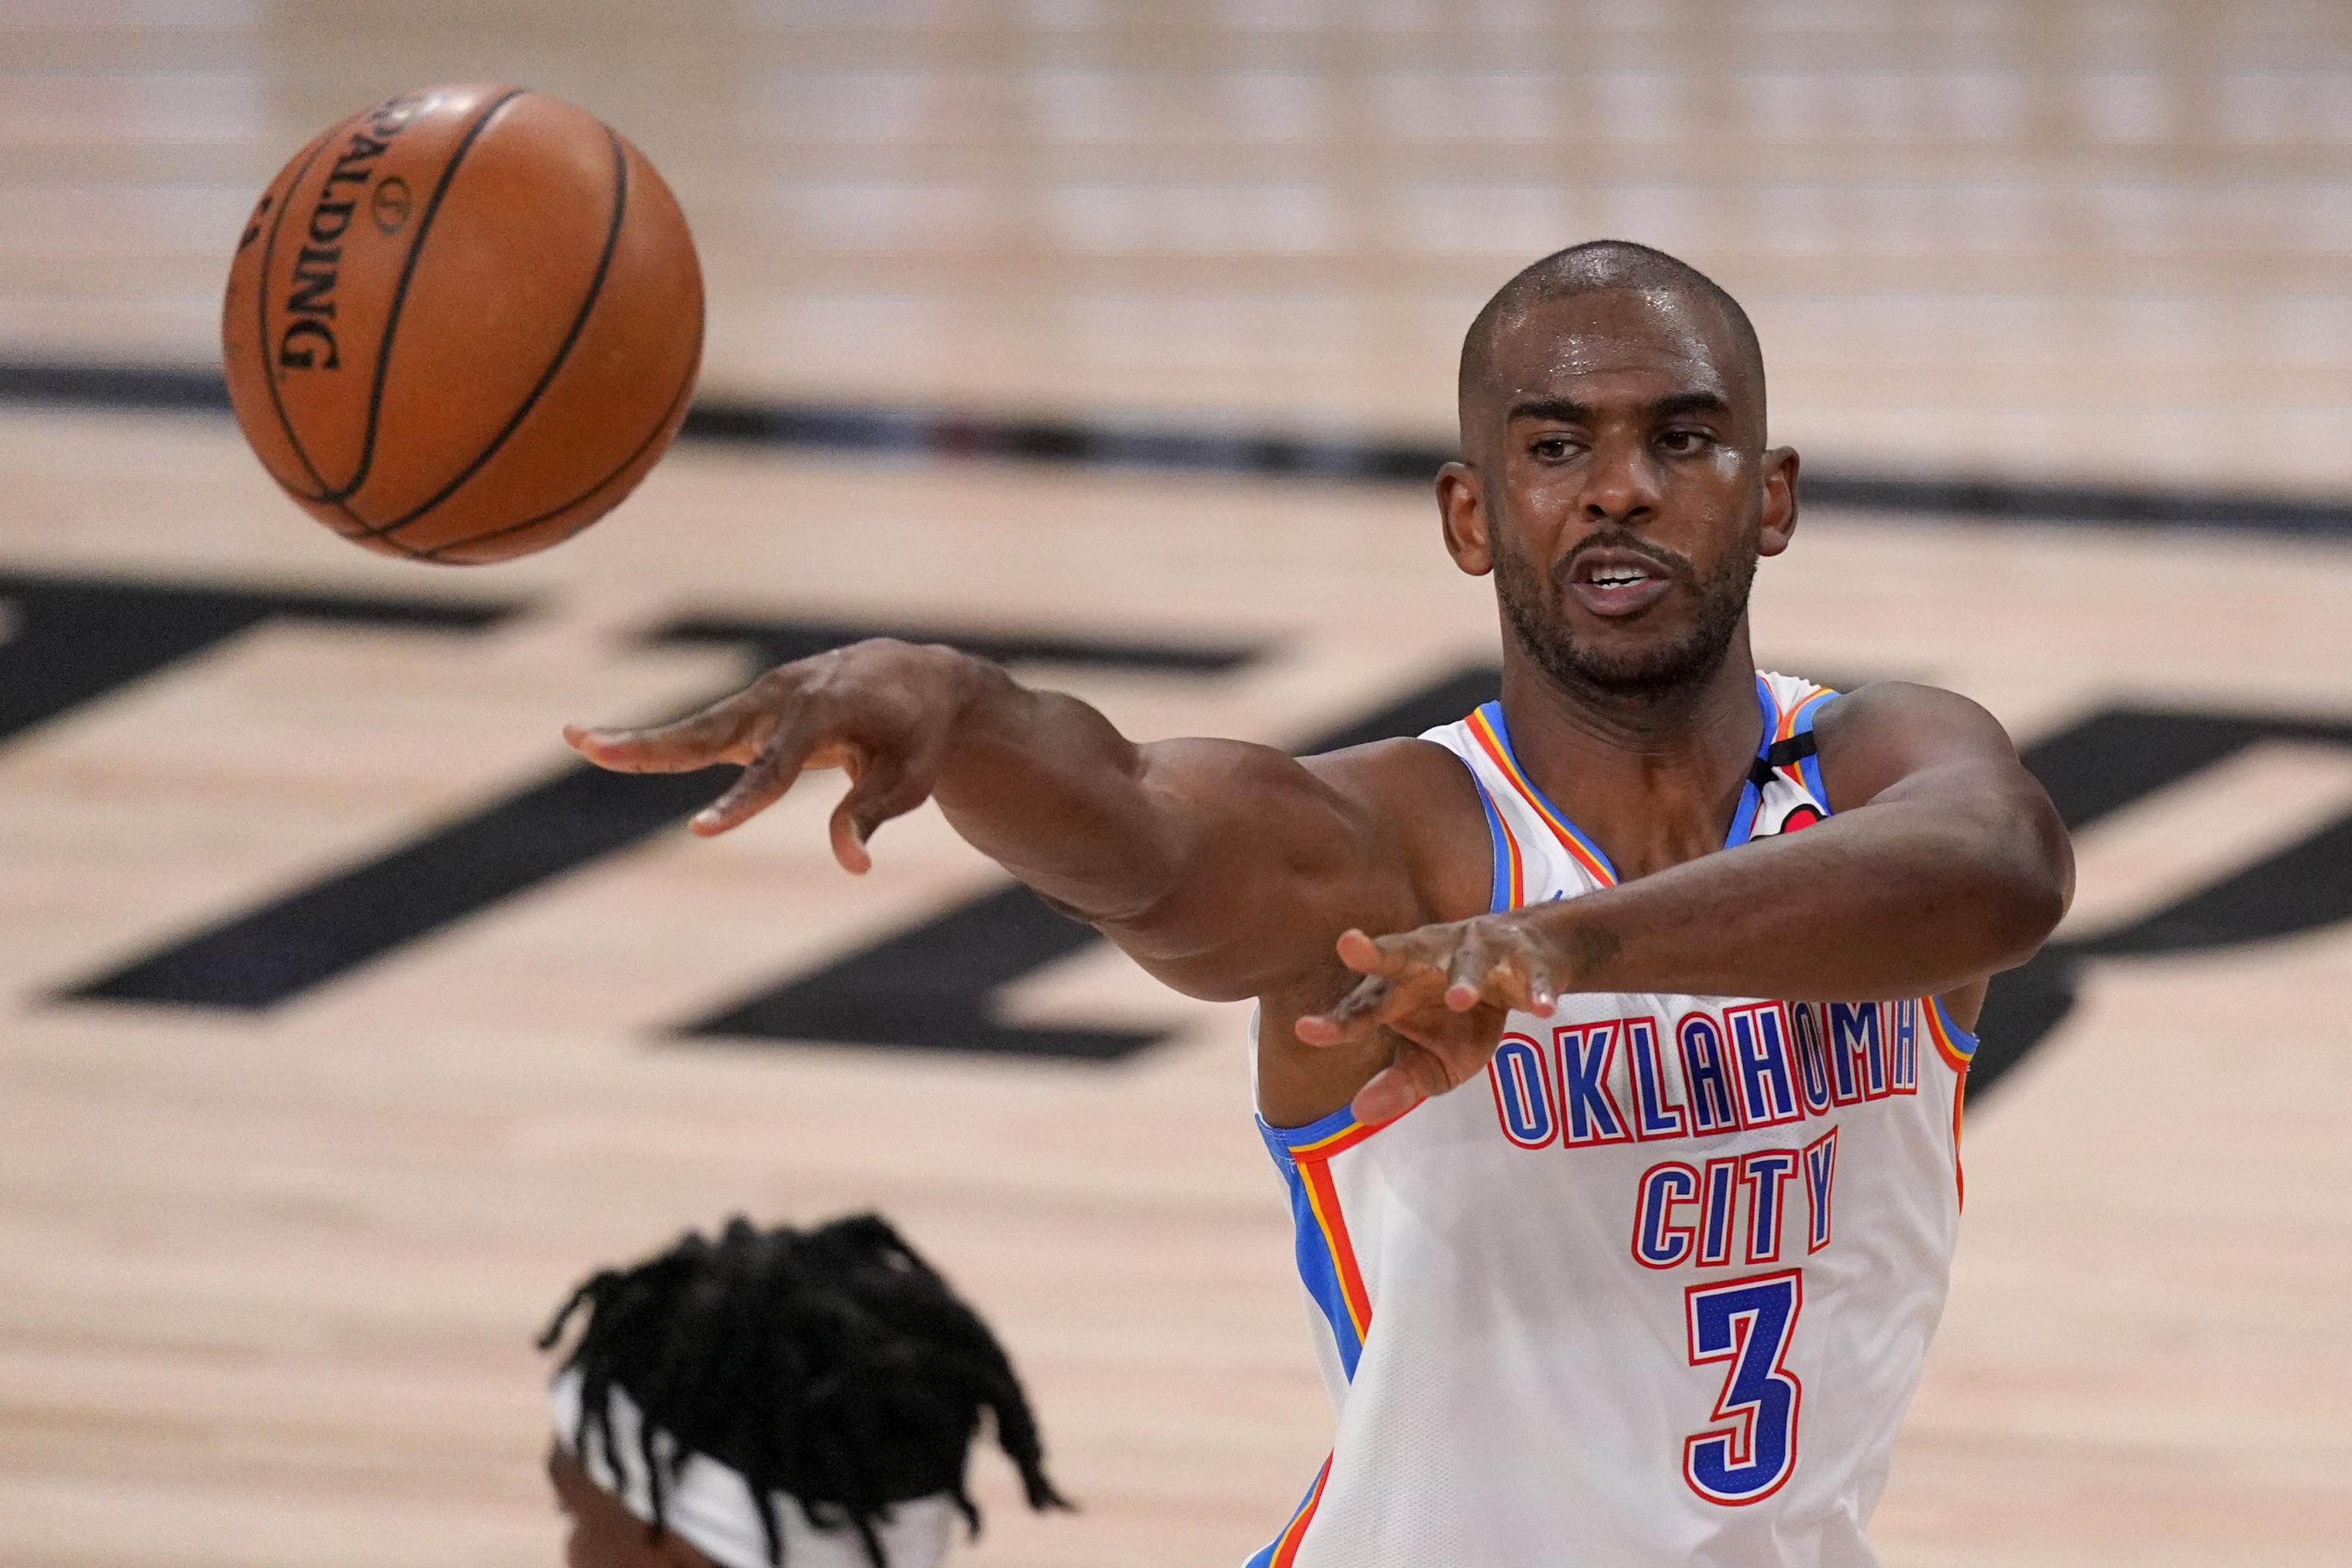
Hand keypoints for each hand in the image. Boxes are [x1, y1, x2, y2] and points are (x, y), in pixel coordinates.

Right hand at [565, 639, 974, 868]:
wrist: (915, 677)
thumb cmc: (914, 734)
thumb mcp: (909, 777)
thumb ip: (873, 814)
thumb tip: (852, 864)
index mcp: (824, 710)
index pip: (775, 767)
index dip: (740, 801)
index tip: (701, 831)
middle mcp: (783, 697)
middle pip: (709, 729)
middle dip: (652, 744)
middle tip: (591, 745)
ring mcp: (762, 701)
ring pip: (695, 729)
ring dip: (639, 741)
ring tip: (576, 739)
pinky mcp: (752, 714)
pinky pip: (702, 733)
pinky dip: (658, 743)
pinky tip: (605, 746)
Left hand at [1294, 914, 1563, 1123]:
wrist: (1530, 961)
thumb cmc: (1465, 1013)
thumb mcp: (1436, 1059)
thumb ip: (1400, 1083)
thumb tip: (1359, 1114)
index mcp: (1400, 987)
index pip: (1363, 1006)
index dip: (1338, 1020)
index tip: (1306, 1030)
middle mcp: (1431, 961)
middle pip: (1399, 953)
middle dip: (1376, 951)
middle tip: (1349, 945)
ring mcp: (1479, 954)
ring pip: (1468, 965)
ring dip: (1465, 981)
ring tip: (1460, 999)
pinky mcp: (1525, 960)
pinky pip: (1532, 977)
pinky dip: (1537, 991)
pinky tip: (1541, 1010)